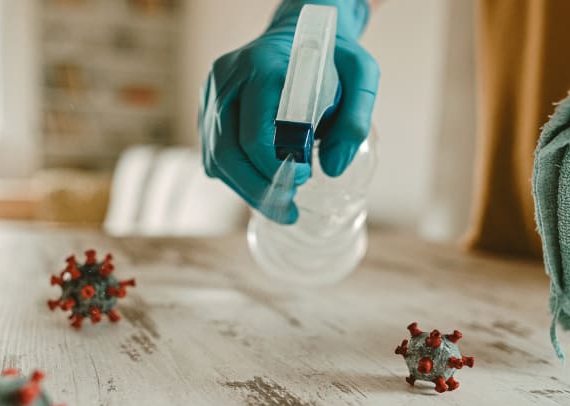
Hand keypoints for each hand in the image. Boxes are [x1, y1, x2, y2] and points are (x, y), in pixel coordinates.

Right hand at [199, 0, 379, 223]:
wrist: (300, 31)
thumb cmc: (333, 55)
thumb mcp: (361, 75)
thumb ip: (355, 120)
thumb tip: (333, 169)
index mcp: (261, 67)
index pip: (254, 135)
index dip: (274, 168)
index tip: (302, 178)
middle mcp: (228, 78)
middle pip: (227, 152)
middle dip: (256, 190)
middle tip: (287, 211)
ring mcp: (212, 93)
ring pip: (215, 157)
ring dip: (245, 189)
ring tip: (277, 204)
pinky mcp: (207, 106)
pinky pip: (212, 152)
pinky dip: (235, 176)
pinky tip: (260, 184)